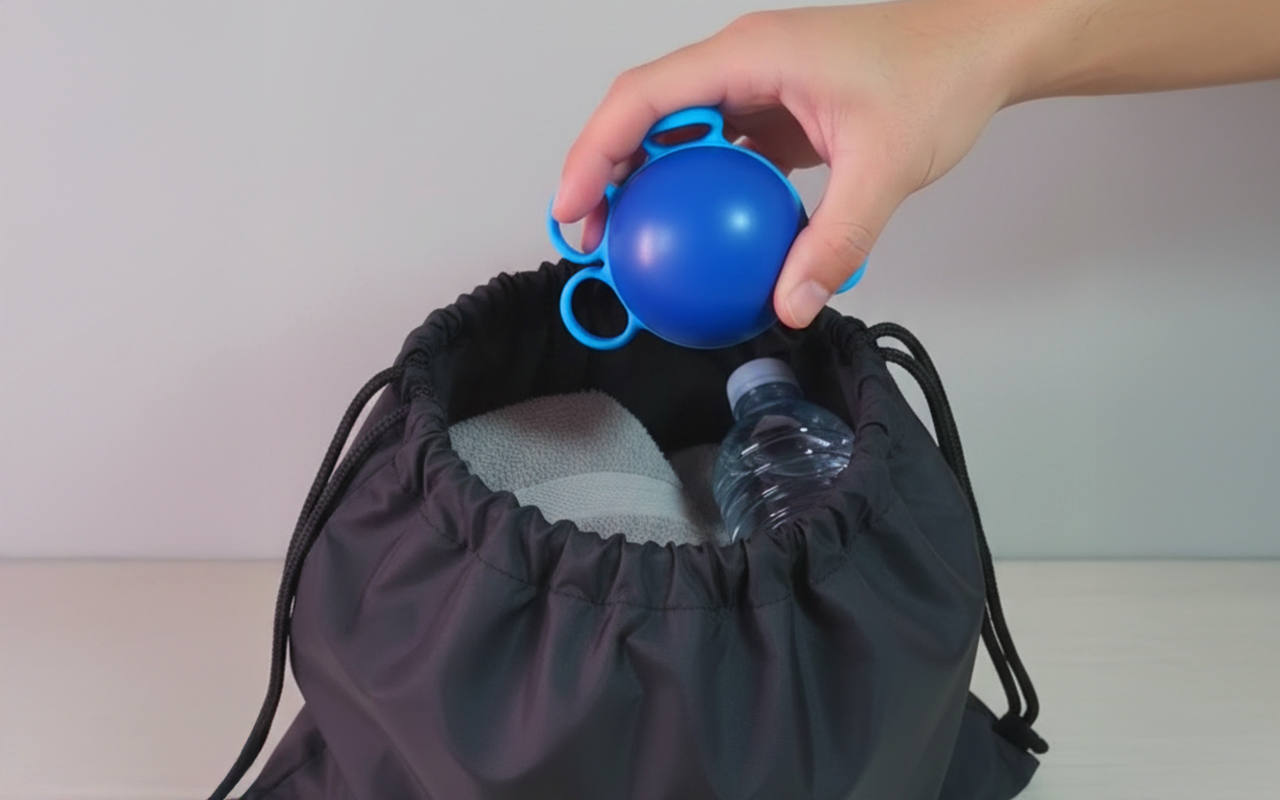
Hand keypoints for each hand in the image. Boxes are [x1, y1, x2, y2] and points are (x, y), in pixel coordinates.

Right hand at [551, 1, 1030, 328]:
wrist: (981, 47)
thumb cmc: (939, 76)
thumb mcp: (886, 166)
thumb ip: (835, 240)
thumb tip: (790, 306)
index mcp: (751, 55)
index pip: (644, 97)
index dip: (594, 151)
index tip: (572, 207)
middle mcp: (741, 64)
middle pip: (643, 113)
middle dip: (602, 171)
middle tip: (591, 240)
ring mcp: (755, 87)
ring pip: (674, 132)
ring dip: (643, 183)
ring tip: (627, 243)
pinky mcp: (774, 112)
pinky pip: (715, 151)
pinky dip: (693, 192)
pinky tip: (693, 237)